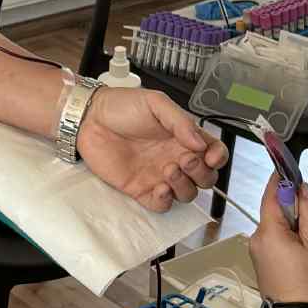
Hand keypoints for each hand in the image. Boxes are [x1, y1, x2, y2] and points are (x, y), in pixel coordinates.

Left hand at [77, 87, 228, 211]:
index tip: (209, 156)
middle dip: (201, 173)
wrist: (90, 119)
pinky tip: (159, 187)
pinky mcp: (140, 188)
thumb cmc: (121, 106)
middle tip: (184, 159)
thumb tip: (199, 142)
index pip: (213, 153)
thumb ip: (180, 122)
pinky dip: (165, 201)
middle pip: (205, 178)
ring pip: (187, 194)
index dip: (218, 158)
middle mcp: (175, 158)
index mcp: (183, 137)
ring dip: (184, 186)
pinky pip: (162, 205)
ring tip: (168, 169)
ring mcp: (159, 175)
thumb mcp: (155, 103)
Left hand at [249, 174, 307, 306]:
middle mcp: (258, 238)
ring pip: (281, 228)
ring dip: (302, 228)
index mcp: (268, 231)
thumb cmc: (306, 283)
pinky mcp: (263, 261)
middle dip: (302, 212)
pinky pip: (278, 241)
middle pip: (279, 213)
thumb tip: (303, 192)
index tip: (288, 170)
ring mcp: (259, 251)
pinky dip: (295, 240)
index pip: (271, 196)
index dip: (281, 181)